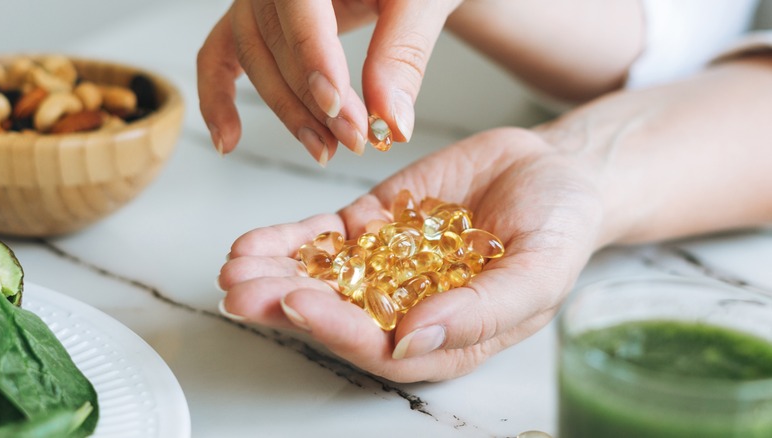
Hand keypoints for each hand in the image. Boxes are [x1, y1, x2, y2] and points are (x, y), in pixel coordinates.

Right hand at [197, 0, 460, 164]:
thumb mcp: (422, 2)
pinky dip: (218, 97)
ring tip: (324, 150)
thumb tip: (390, 122)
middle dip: (313, 100)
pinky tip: (228, 140)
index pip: (300, 4)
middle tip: (354, 140)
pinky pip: (220, 55)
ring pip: (253, 57)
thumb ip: (404, 55)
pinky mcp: (254, 19)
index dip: (312, 57)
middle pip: (275, 38)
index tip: (337, 105)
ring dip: (286, 111)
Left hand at [217, 127, 603, 381]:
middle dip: (285, 305)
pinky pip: (326, 237)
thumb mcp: (539, 271)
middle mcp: (408, 307)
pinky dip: (290, 240)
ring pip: (322, 277)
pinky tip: (254, 244)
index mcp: (445, 335)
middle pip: (338, 315)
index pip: (382, 347)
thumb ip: (482, 311)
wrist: (553, 171)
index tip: (299, 305)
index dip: (338, 330)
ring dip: (275, 274)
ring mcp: (387, 265)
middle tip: (242, 293)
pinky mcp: (375, 226)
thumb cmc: (559, 229)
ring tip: (235, 268)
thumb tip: (414, 342)